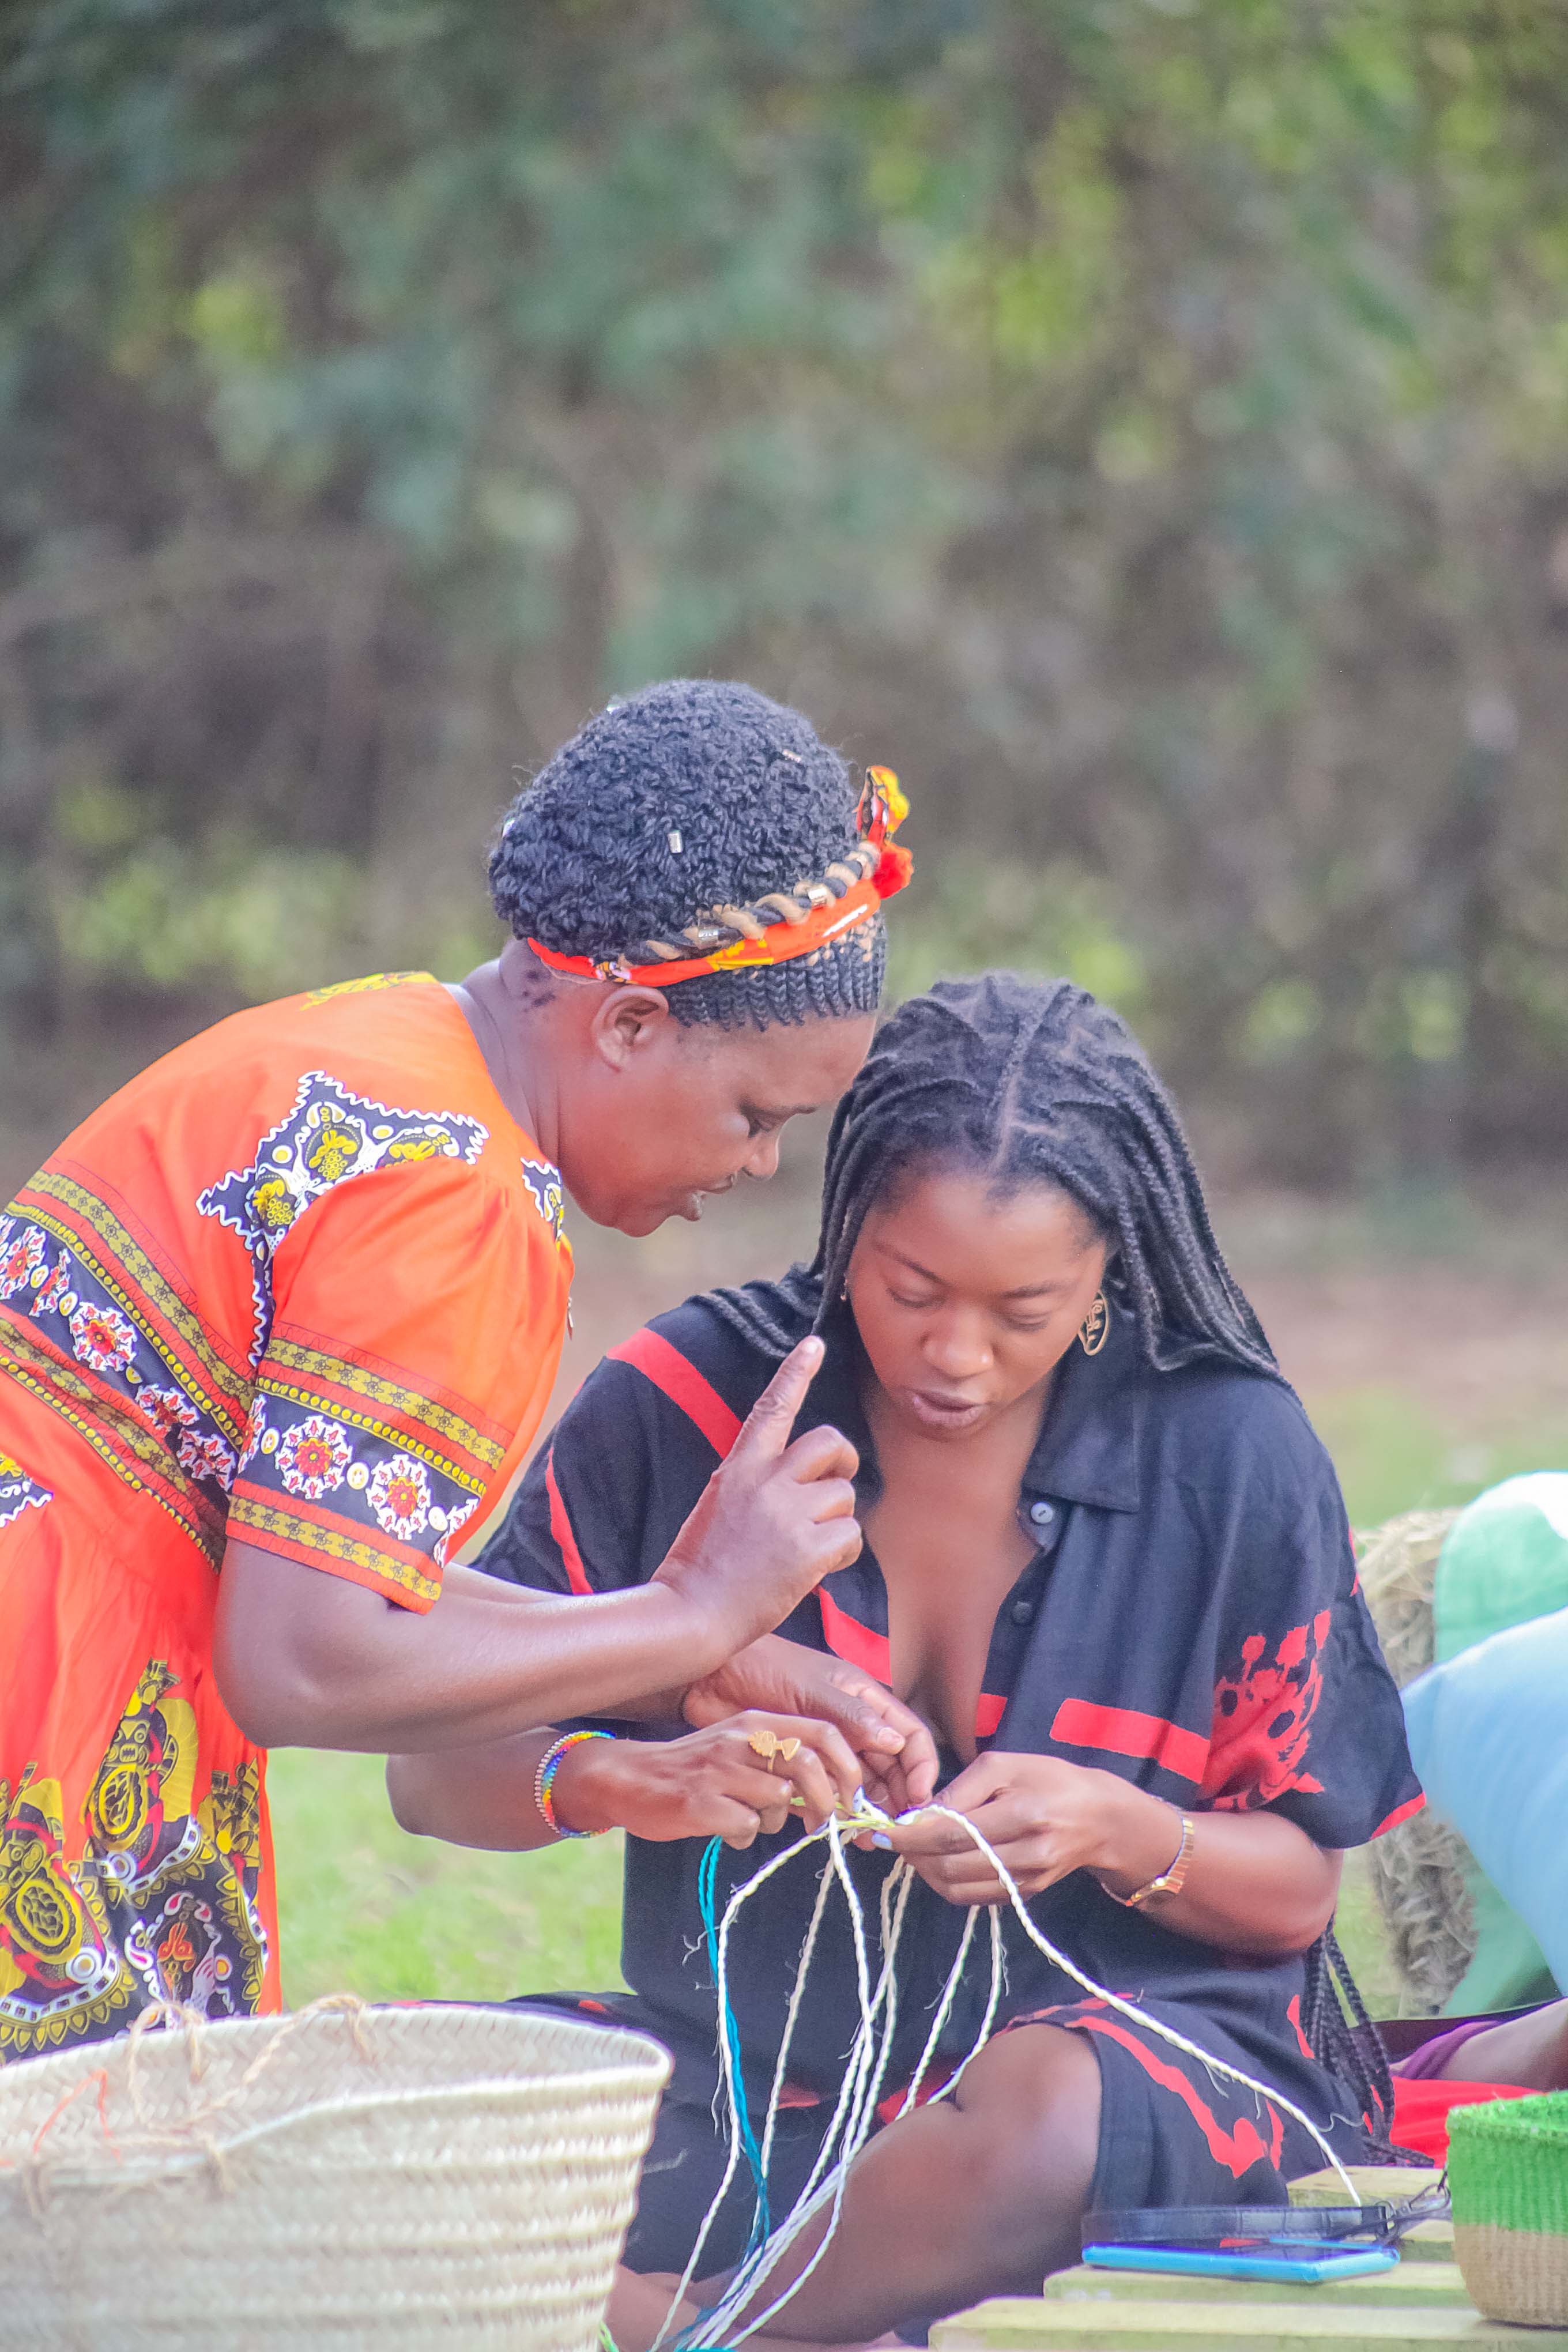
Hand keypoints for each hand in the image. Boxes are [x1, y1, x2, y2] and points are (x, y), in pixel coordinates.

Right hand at [549, 1710, 864, 1848]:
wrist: (628, 1777)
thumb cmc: (694, 1768)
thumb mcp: (739, 1751)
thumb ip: (781, 1764)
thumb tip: (831, 1794)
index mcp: (756, 1721)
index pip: (824, 1731)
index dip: (848, 1766)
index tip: (850, 1796)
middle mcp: (740, 1739)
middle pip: (809, 1765)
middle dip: (824, 1802)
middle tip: (818, 1824)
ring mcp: (718, 1770)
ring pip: (778, 1800)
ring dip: (775, 1821)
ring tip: (753, 1820)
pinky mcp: (699, 1802)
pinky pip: (745, 1826)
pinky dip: (742, 1835)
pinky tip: (725, 1829)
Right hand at [652, 1338, 860, 1650]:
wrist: (690, 1613)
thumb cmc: (702, 1567)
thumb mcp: (720, 1505)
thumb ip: (757, 1485)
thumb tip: (806, 1484)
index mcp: (738, 1467)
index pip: (772, 1408)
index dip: (796, 1372)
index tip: (815, 1344)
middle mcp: (765, 1480)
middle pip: (831, 1443)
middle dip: (843, 1464)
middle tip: (832, 1489)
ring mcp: (787, 1512)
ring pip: (845, 1496)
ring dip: (837, 1523)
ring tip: (805, 1550)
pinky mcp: (807, 1548)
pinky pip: (851, 1536)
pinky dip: (841, 1555)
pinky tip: (813, 1571)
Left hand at [684, 1634, 938, 1814]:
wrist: (713, 1675)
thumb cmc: (765, 1666)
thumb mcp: (812, 1689)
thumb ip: (852, 1716)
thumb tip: (895, 1743)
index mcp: (865, 1700)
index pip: (911, 1736)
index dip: (921, 1767)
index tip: (919, 1799)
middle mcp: (853, 1727)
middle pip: (890, 1769)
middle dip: (894, 1799)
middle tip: (890, 1830)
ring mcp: (827, 1748)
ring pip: (859, 1786)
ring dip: (863, 1811)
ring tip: (862, 1837)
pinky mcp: (800, 1766)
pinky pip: (823, 1793)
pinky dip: (829, 1811)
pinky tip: (827, 1827)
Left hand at [885, 1752, 1171, 1906]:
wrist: (1100, 1818)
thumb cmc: (1050, 1780)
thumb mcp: (1004, 1765)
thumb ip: (960, 1789)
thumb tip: (918, 1813)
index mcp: (1022, 1814)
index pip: (952, 1834)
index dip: (911, 1835)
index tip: (886, 1828)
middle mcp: (1026, 1854)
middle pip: (951, 1866)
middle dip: (913, 1854)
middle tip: (894, 1838)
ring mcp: (1026, 1881)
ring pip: (957, 1889)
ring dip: (925, 1872)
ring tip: (912, 1849)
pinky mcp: (1024, 1895)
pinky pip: (973, 1897)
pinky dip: (946, 1883)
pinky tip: (936, 1862)